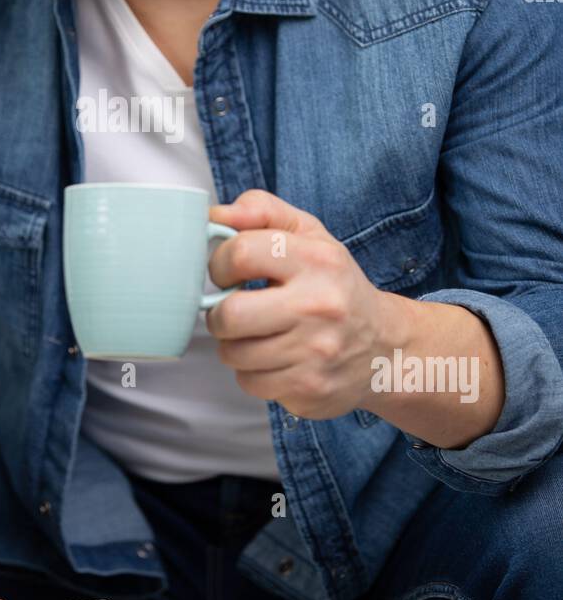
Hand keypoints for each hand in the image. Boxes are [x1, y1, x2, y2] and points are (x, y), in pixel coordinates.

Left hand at [206, 188, 391, 418]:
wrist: (385, 348)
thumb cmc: (334, 286)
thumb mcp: (309, 235)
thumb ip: (261, 211)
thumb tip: (214, 214)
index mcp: (317, 260)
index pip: (241, 253)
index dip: (220, 264)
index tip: (228, 273)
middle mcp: (319, 305)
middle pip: (229, 314)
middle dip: (220, 314)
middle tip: (235, 310)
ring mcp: (316, 352)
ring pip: (233, 353)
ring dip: (235, 345)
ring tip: (258, 334)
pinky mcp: (310, 388)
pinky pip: (249, 381)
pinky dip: (252, 372)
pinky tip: (274, 359)